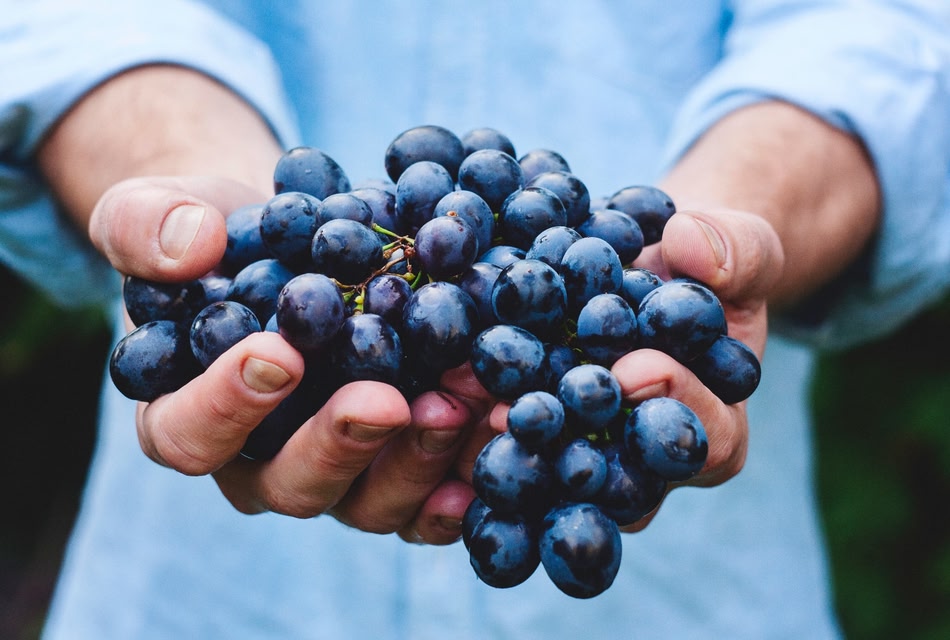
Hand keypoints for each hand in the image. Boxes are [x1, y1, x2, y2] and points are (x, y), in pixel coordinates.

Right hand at [90, 175, 485, 544]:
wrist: (292, 241)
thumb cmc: (216, 235)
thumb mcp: (158, 211)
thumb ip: (146, 226)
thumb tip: (189, 246)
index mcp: (187, 416)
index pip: (189, 435)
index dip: (226, 406)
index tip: (277, 354)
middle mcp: (261, 462)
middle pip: (291, 484)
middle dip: (341, 444)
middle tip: (386, 401)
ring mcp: (337, 472)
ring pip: (370, 500)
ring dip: (420, 459)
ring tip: (464, 403)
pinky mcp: (397, 466)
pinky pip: (430, 497)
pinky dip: (466, 476)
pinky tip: (499, 436)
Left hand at [466, 206, 783, 532]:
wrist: (651, 269)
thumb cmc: (706, 267)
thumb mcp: (740, 248)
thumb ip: (735, 251)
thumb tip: (692, 247)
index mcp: (713, 430)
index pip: (705, 439)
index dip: (675, 405)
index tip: (636, 368)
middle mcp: (644, 463)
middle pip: (615, 479)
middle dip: (571, 443)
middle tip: (524, 412)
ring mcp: (585, 456)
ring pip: (550, 473)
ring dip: (505, 444)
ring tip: (464, 405)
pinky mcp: (534, 437)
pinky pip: (504, 443)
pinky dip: (467, 423)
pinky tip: (433, 395)